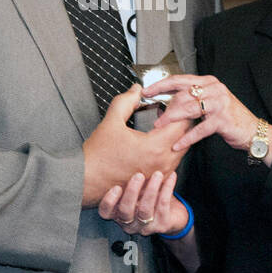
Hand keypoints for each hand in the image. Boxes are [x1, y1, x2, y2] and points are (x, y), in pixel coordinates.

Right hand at [81, 85, 190, 205]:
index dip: (179, 110)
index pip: (182, 124)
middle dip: (180, 122)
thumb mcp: (111, 122)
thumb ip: (126, 101)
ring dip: (176, 137)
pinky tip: (157, 143)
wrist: (85, 180)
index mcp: (154, 147)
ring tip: (163, 125)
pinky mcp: (155, 181)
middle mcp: (162, 163)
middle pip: (186, 138)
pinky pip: (172, 163)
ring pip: (181, 151)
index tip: (171, 103)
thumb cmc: (97, 157)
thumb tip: (136, 90)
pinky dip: (170, 150)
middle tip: (169, 111)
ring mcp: (159, 174)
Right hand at [97, 169, 188, 236]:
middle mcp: (129, 223)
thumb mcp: (136, 189)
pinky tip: (171, 177)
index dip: (109, 201)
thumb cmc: (149, 197)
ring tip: (157, 174)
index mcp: (118, 214)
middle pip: (125, 211)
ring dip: (151, 190)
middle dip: (132, 192)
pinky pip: (163, 207)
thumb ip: (128, 178)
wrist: (173, 214)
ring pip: (145, 210)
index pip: (105, 212)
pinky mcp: (161, 226)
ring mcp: (145, 227)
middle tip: (139, 176)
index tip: (116, 187)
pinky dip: (167, 189)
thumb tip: (125, 151)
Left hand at [142, 74, 271, 154]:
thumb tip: (167, 104)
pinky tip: (178, 144)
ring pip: (188, 108)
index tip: (147, 90)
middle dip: (166, 107)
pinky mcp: (221, 119)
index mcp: (208, 82)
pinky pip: (199, 129)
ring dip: (172, 119)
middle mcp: (214, 89)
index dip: (161, 85)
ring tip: (161, 127)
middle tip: (156, 118)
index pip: (180, 79)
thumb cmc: (229, 118)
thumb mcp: (210, 103)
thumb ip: (192, 99)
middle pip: (182, 95)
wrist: (252, 131)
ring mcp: (219, 103)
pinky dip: (186, 138)